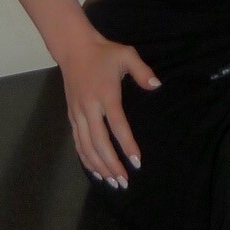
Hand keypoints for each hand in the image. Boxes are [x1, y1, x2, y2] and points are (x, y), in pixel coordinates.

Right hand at [57, 31, 159, 187]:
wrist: (74, 48)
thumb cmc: (104, 53)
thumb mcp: (127, 54)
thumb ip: (142, 71)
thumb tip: (157, 86)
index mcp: (106, 95)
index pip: (118, 126)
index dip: (127, 145)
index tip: (137, 162)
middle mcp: (90, 108)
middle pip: (99, 142)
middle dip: (112, 164)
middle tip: (124, 181)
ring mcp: (78, 113)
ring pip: (86, 146)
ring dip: (99, 166)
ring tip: (112, 182)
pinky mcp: (71, 116)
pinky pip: (78, 142)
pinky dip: (85, 158)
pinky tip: (95, 171)